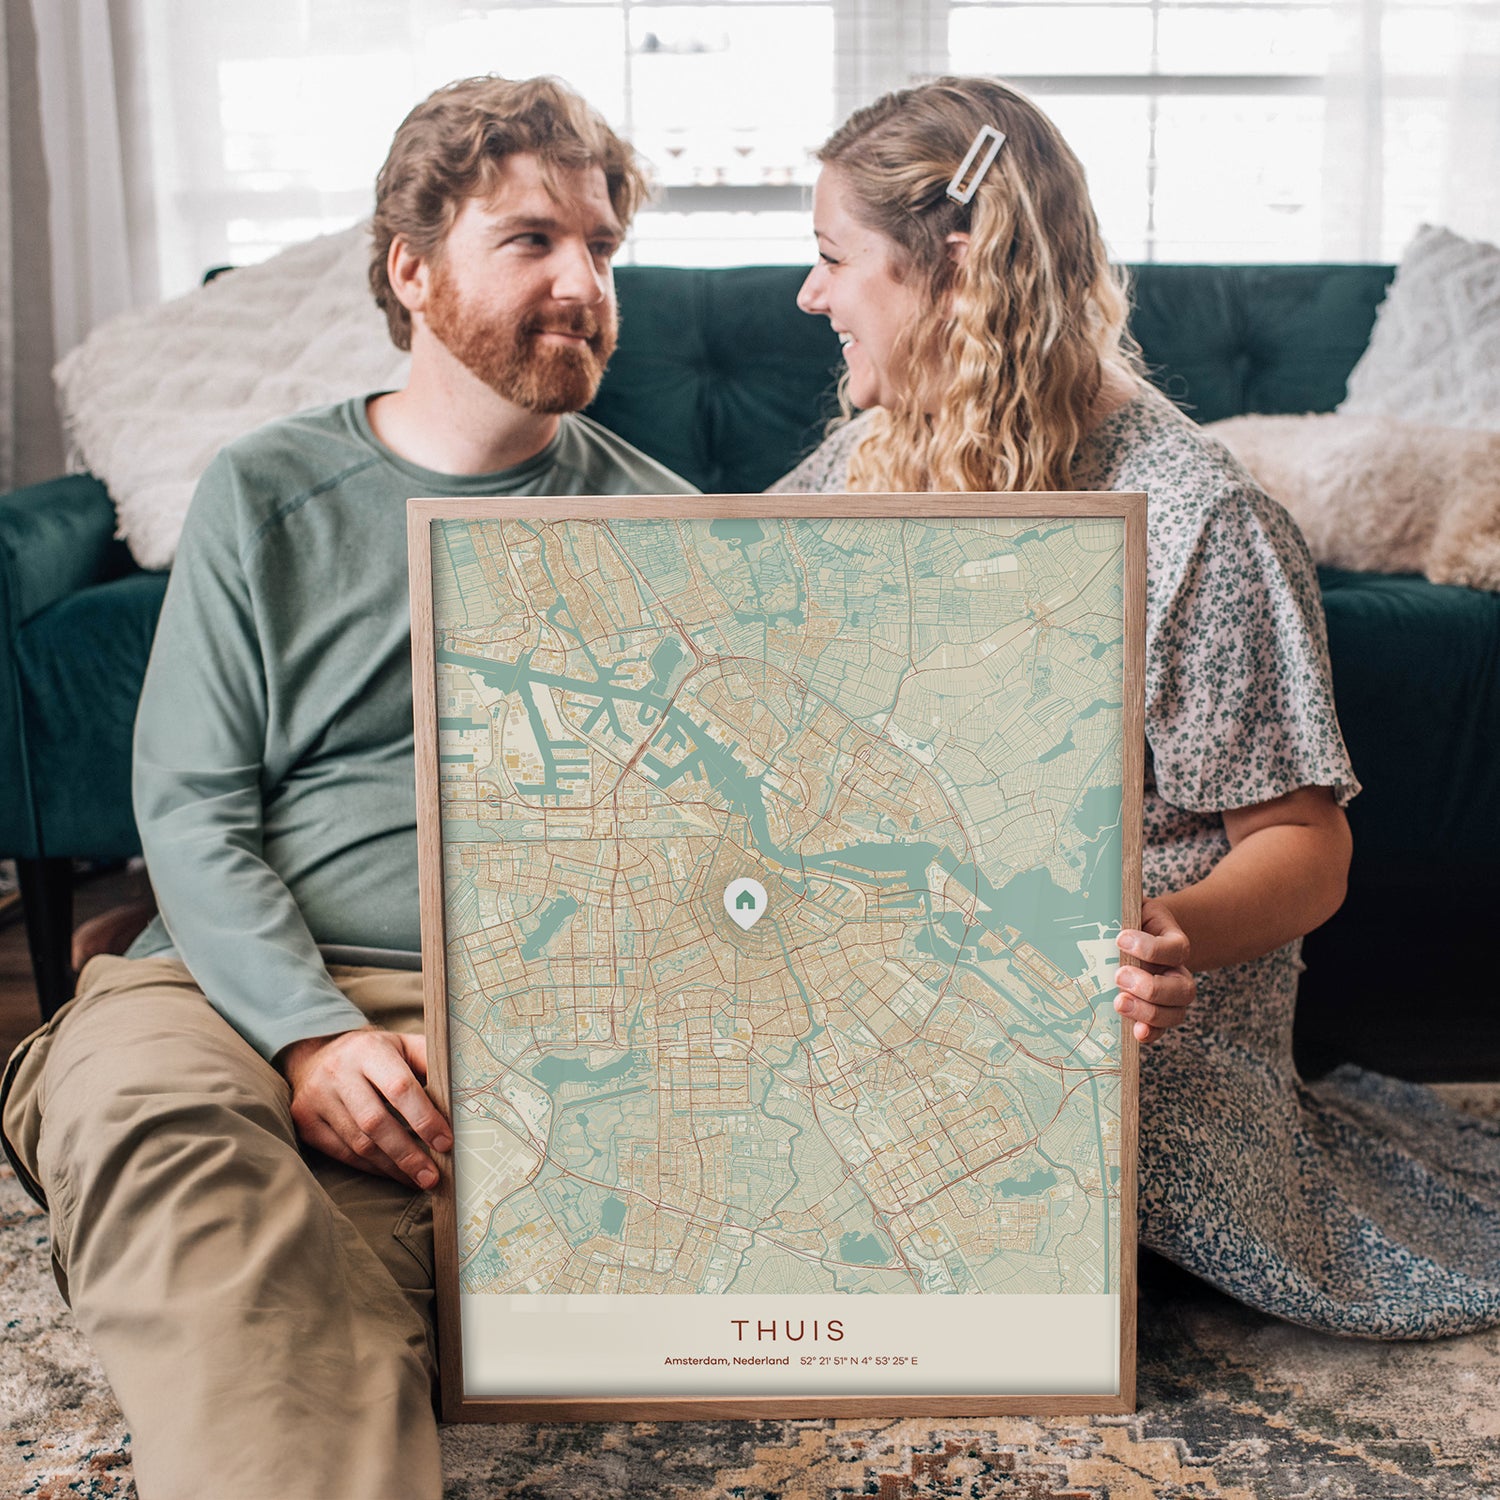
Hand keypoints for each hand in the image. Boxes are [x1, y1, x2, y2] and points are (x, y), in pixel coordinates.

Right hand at [279, 1028, 452, 1189]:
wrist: (316, 1054)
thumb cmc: (375, 1054)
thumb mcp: (403, 1045)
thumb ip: (430, 1063)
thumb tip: (465, 1094)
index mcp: (369, 1050)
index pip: (399, 1087)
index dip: (424, 1118)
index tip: (446, 1142)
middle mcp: (338, 1072)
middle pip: (375, 1122)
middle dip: (408, 1154)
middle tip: (433, 1176)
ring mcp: (316, 1098)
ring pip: (358, 1143)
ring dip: (392, 1167)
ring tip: (419, 1179)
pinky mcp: (306, 1122)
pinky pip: (342, 1153)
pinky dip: (371, 1167)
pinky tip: (393, 1173)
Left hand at [1115, 897, 1195, 1044]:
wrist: (1139, 934)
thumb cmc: (1130, 920)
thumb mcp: (1129, 906)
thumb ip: (1120, 907)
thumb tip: (1091, 900)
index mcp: (1173, 942)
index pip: (1174, 949)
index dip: (1150, 947)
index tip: (1121, 938)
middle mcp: (1177, 971)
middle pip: (1182, 988)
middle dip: (1150, 987)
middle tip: (1119, 976)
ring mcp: (1170, 995)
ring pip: (1176, 1012)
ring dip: (1148, 1012)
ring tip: (1119, 1002)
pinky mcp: (1157, 1011)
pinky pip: (1161, 1029)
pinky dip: (1150, 1032)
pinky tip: (1135, 1031)